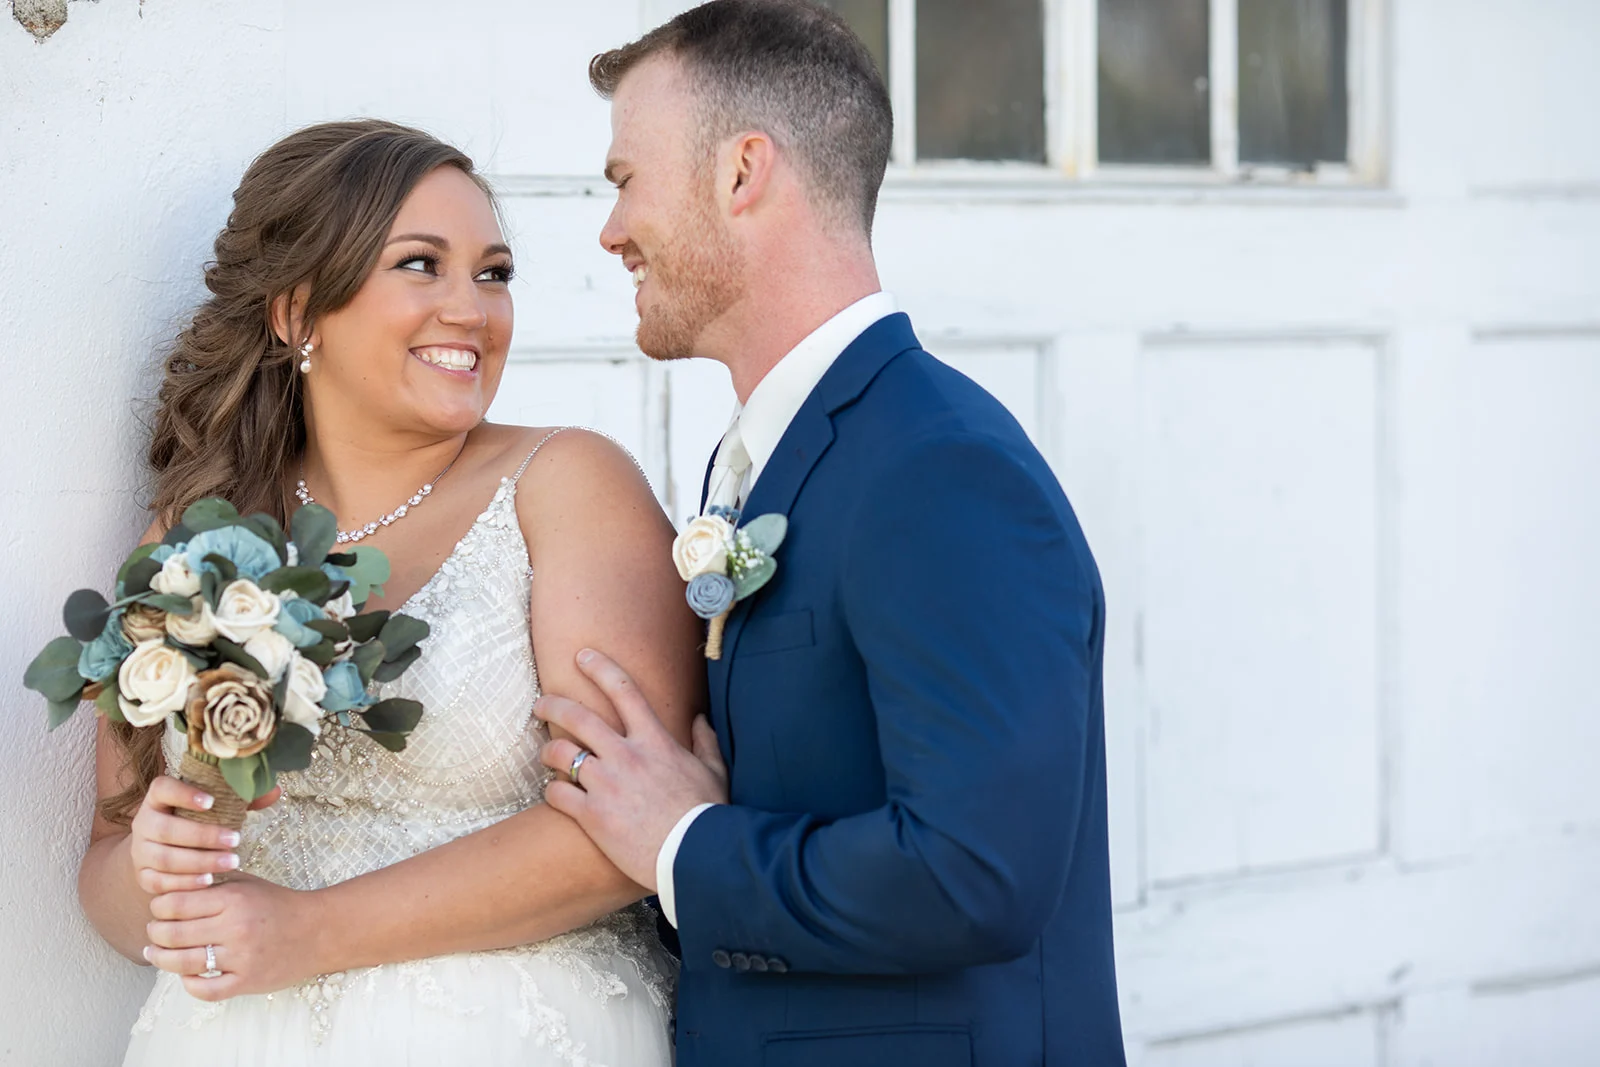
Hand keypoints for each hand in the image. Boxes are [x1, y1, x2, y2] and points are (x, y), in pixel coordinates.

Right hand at [129, 776, 279, 895]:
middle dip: (203, 836)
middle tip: (236, 840)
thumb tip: (274, 791)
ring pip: (164, 858)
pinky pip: (158, 882)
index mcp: (158, 798)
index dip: (183, 793)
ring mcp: (140, 850)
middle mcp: (143, 822)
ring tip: (231, 863)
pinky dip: (184, 883)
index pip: (162, 788)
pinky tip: (209, 881)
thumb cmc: (198, 820)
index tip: (212, 801)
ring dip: (199, 862)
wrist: (164, 847)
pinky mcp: (142, 875)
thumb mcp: (217, 805)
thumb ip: (243, 797)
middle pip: (165, 829)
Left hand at [144, 873, 324, 999]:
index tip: (159, 909)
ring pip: (183, 964)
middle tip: (154, 932)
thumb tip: (171, 885)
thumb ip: (213, 882)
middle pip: (172, 934)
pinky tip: (186, 976)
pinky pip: (205, 990)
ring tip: (156, 954)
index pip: (175, 904)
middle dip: (155, 934)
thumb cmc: (278, 904)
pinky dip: (189, 984)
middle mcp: (235, 927)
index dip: (158, 907)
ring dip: (162, 959)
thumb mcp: (248, 883)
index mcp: (234, 899)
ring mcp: (241, 957)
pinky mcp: (247, 981)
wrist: (319, 931)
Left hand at [537, 649, 727, 889]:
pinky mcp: (592, 815)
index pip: (624, 691)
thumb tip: (700, 720)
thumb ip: (706, 742)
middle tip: (540, 703)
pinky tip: (555, 794)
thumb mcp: (715, 772)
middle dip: (553, 703)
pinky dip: (552, 791)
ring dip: (549, 751)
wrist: (695, 854)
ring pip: (561, 753)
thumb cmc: (708, 814)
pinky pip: (557, 793)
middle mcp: (626, 755)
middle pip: (578, 716)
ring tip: (547, 756)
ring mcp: (606, 784)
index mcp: (655, 740)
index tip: (582, 656)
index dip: (600, 668)